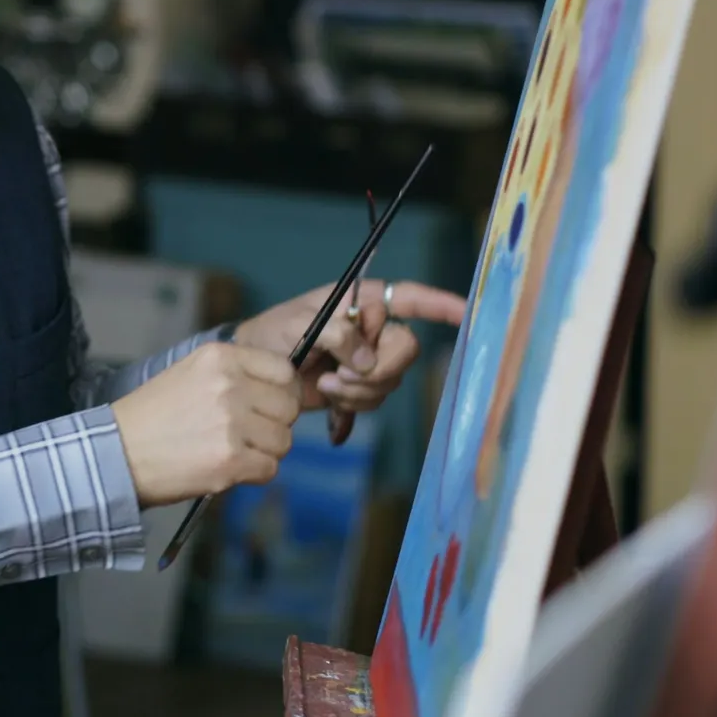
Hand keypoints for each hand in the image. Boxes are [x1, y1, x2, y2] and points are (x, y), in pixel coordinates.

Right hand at [109, 341, 299, 507]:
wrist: (116, 452)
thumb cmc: (153, 415)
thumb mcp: (191, 373)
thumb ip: (234, 375)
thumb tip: (279, 392)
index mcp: (221, 357)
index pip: (283, 371)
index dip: (280, 393)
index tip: (266, 407)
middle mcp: (230, 385)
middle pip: (288, 408)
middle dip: (274, 424)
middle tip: (247, 435)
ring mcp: (232, 423)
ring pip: (283, 441)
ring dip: (264, 452)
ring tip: (233, 452)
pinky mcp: (230, 459)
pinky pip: (269, 468)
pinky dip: (254, 474)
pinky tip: (228, 469)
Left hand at [233, 279, 467, 415]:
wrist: (251, 371)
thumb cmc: (270, 334)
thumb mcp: (298, 324)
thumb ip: (336, 335)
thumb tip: (366, 361)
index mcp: (359, 301)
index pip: (409, 298)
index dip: (439, 305)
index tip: (465, 312)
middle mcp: (369, 330)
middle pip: (404, 350)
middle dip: (376, 369)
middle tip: (339, 376)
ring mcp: (365, 361)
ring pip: (388, 382)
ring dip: (356, 391)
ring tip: (323, 386)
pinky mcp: (355, 389)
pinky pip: (371, 403)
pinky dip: (351, 410)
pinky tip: (332, 417)